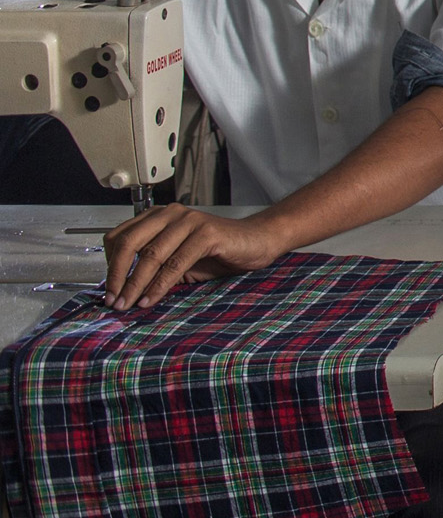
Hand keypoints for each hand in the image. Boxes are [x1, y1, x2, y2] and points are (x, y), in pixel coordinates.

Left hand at [103, 205, 287, 309]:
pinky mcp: (206, 233)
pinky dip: (159, 285)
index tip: (109, 289)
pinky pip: (175, 263)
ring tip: (129, 303)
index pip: (118, 237)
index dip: (108, 265)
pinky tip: (152, 298)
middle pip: (128, 243)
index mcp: (159, 217)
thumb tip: (122, 290)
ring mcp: (189, 221)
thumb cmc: (218, 252)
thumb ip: (152, 267)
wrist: (258, 242)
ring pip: (150, 255)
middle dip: (116, 275)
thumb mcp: (176, 260)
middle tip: (113, 299)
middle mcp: (171, 214)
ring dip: (136, 284)